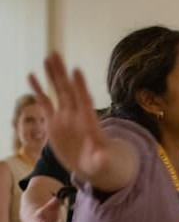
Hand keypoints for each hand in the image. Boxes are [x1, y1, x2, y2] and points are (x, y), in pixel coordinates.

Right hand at [28, 53, 110, 179]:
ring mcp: (64, 118)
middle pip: (69, 91)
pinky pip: (44, 104)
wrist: (96, 167)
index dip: (81, 87)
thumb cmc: (105, 163)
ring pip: (57, 93)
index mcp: (89, 124)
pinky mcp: (54, 123)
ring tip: (47, 58)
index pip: (85, 102)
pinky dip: (38, 91)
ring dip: (52, 76)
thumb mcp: (105, 163)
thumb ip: (103, 159)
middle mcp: (76, 117)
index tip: (76, 71)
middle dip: (63, 73)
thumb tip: (102, 157)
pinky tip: (31, 76)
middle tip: (56, 55)